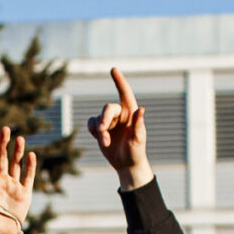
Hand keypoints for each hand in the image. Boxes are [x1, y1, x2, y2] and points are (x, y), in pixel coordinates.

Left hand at [0, 127, 36, 233]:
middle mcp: (0, 180)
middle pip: (3, 157)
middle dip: (4, 143)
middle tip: (6, 128)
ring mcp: (13, 186)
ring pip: (16, 164)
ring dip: (18, 151)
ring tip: (19, 138)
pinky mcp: (24, 193)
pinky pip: (28, 177)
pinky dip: (30, 166)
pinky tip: (31, 155)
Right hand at [87, 68, 151, 186]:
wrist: (126, 164)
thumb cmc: (136, 151)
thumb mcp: (139, 139)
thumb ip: (139, 124)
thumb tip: (141, 110)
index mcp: (131, 112)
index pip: (125, 93)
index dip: (119, 81)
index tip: (113, 69)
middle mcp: (120, 114)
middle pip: (107, 108)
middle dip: (104, 118)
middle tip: (103, 130)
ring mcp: (110, 121)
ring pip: (98, 118)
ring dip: (100, 130)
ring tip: (105, 143)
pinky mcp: (100, 129)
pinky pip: (91, 123)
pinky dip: (93, 130)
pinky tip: (100, 139)